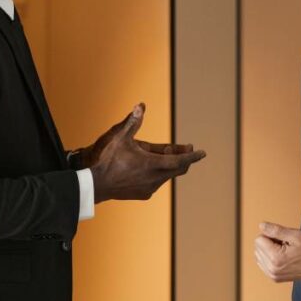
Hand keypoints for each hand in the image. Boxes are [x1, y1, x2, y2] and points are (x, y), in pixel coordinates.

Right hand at [88, 103, 205, 201]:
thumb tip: (140, 105)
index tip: (203, 153)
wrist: (97, 184)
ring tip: (166, 156)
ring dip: (170, 166)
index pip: (181, 160)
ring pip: (168, 176)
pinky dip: (159, 174)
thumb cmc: (109, 160)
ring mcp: (150, 188)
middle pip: (178, 169)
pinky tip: (151, 170)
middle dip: (184, 159)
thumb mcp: (121, 138)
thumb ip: (133, 122)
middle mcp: (155, 178)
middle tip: (187, 149)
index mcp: (153, 164)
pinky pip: (157, 183)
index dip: (193, 156)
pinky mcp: (144, 194)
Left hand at [254, 222, 300, 283]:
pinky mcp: (274, 277)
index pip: (259, 239)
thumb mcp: (295, 235)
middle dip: (269, 242)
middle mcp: (272, 269)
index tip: (284, 239)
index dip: (271, 235)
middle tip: (286, 245)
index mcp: (276, 258)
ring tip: (285, 251)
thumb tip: (261, 226)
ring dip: (269, 250)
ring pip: (259, 254)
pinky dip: (270, 257)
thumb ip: (275, 230)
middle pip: (257, 247)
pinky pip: (263, 262)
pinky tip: (283, 257)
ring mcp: (272, 275)